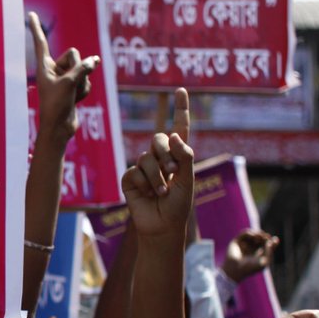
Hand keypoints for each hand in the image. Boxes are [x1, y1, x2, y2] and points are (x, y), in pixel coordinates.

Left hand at [28, 12, 98, 143]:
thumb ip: (83, 68)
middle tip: (68, 84)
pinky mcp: (74, 87)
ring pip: (84, 69)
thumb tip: (95, 60)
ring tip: (71, 96)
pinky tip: (76, 100)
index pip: (40, 41)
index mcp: (44, 65)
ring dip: (82, 83)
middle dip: (77, 68)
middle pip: (74, 54)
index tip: (30, 14)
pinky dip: (84, 90)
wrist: (59, 128)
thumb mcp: (69, 83)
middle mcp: (54, 69)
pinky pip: (86, 81)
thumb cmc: (56, 106)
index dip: (36, 28)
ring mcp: (65, 78)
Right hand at [121, 88, 192, 240]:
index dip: (180, 109)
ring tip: (163, 193)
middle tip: (173, 172)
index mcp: (178, 156)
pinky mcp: (130, 178)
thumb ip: (185, 156)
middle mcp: (160, 158)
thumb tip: (174, 135)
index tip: (179, 90)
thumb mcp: (188, 180)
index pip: (179, 128)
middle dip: (166, 154)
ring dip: (157, 177)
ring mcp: (143, 167)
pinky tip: (147, 195)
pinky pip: (135, 171)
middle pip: (159, 139)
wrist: (163, 227)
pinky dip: (144, 184)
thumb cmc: (179, 206)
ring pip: (147, 157)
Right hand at [222, 228, 278, 282]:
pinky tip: (254, 236)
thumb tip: (272, 240)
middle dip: (264, 236)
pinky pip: (244, 233)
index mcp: (258, 255)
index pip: (266, 246)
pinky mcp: (237, 241)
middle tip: (267, 237)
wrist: (236, 270)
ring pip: (253, 235)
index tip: (275, 240)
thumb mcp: (265, 261)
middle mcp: (251, 250)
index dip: (272, 241)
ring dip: (258, 233)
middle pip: (260, 239)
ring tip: (260, 236)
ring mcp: (244, 245)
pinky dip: (250, 233)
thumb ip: (269, 251)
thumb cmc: (251, 268)